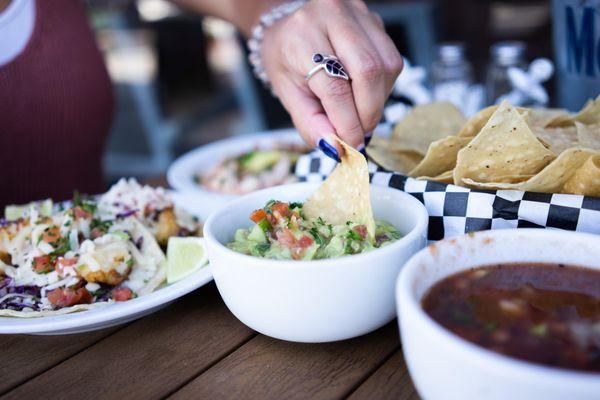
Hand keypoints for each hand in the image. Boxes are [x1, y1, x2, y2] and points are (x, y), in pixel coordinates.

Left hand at [260, 0, 402, 158]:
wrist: (290, 28)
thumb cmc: (286, 60)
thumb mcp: (288, 94)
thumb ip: (310, 123)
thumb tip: (336, 148)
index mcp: (302, 35)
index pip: (334, 86)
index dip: (347, 122)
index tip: (351, 146)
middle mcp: (332, 15)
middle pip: (367, 72)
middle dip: (368, 113)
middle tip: (359, 134)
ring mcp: (358, 14)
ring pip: (386, 66)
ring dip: (378, 101)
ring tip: (361, 114)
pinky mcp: (374, 20)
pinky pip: (391, 60)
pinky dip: (383, 87)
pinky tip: (366, 94)